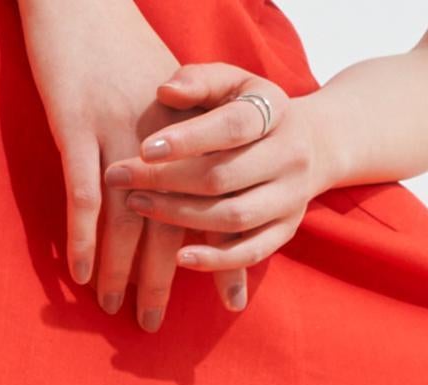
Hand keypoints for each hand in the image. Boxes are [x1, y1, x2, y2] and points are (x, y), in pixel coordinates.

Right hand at [17, 0, 246, 328]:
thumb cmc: (118, 47)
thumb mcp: (168, 91)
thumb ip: (189, 140)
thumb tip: (195, 192)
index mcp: (192, 130)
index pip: (213, 205)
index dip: (221, 253)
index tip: (231, 301)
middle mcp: (161, 136)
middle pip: (170, 220)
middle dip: (161, 278)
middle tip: (152, 322)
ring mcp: (117, 131)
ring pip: (125, 217)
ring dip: (117, 270)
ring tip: (111, 307)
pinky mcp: (76, 125)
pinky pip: (83, 195)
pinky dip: (81, 238)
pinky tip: (77, 272)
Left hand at [100, 64, 333, 304]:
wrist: (308, 143)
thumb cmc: (247, 110)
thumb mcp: (229, 83)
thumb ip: (198, 81)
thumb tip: (164, 91)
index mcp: (275, 110)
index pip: (232, 127)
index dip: (188, 139)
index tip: (144, 148)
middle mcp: (290, 155)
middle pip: (224, 177)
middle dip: (166, 180)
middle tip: (119, 177)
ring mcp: (290, 197)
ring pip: (233, 217)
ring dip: (180, 216)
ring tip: (137, 206)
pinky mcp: (286, 230)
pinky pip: (251, 253)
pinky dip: (216, 260)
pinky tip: (180, 259)